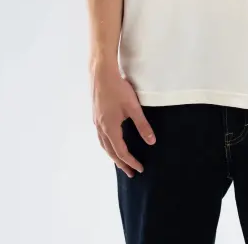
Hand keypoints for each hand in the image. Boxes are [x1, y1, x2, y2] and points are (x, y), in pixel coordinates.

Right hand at [91, 63, 155, 177]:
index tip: (139, 169)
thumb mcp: (133, 107)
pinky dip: (107, 144)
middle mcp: (101, 128)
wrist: (101, 73)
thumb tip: (151, 142)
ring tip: (121, 161)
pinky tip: (112, 141)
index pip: (121, 152)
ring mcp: (96, 122)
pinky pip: (101, 136)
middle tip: (130, 172)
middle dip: (121, 163)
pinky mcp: (96, 115)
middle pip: (110, 151)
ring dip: (113, 155)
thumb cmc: (118, 88)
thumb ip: (142, 125)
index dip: (130, 162)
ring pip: (104, 144)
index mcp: (110, 128)